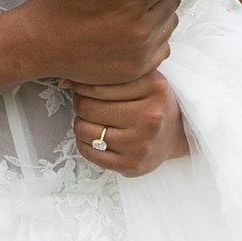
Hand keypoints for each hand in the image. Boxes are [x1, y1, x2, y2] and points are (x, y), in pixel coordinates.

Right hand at [15, 0, 177, 86]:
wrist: (37, 45)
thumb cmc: (57, 8)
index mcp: (133, 6)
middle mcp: (142, 32)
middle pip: (171, 5)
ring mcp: (140, 55)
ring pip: (168, 28)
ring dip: (157, 18)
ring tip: (135, 14)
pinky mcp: (135, 71)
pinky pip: (161, 51)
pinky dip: (153, 41)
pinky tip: (132, 34)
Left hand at [70, 69, 188, 176]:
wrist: (177, 133)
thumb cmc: (152, 101)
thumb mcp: (142, 78)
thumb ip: (110, 74)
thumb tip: (64, 81)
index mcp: (154, 88)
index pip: (98, 85)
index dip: (81, 86)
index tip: (81, 87)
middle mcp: (150, 117)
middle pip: (88, 108)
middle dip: (80, 104)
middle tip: (85, 104)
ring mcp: (141, 144)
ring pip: (85, 130)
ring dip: (80, 124)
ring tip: (90, 120)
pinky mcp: (132, 165)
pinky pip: (90, 152)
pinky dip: (84, 143)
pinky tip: (94, 137)